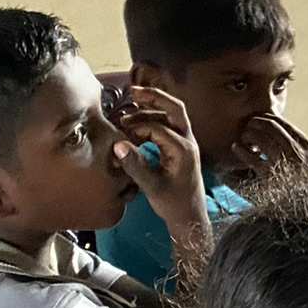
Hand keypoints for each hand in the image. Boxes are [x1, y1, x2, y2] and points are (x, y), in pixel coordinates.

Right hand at [111, 86, 209, 240]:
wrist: (190, 216)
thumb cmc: (174, 204)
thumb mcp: (151, 186)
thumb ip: (134, 165)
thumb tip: (117, 144)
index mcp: (183, 150)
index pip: (157, 127)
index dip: (136, 128)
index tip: (119, 133)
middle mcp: (189, 142)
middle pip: (175, 109)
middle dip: (154, 97)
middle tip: (132, 91)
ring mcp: (187, 143)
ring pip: (173, 115)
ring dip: (152, 109)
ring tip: (129, 111)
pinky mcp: (183, 147)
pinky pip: (171, 125)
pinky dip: (155, 119)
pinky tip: (138, 123)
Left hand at [232, 112, 307, 179]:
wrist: (301, 205)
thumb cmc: (298, 180)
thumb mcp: (301, 158)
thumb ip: (289, 142)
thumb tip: (266, 121)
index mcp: (305, 145)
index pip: (280, 122)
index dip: (263, 118)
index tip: (254, 121)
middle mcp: (297, 153)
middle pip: (270, 126)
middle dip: (254, 123)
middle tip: (246, 128)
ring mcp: (284, 164)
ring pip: (260, 138)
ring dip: (248, 135)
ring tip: (243, 139)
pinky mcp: (270, 176)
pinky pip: (251, 158)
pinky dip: (241, 150)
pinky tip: (236, 148)